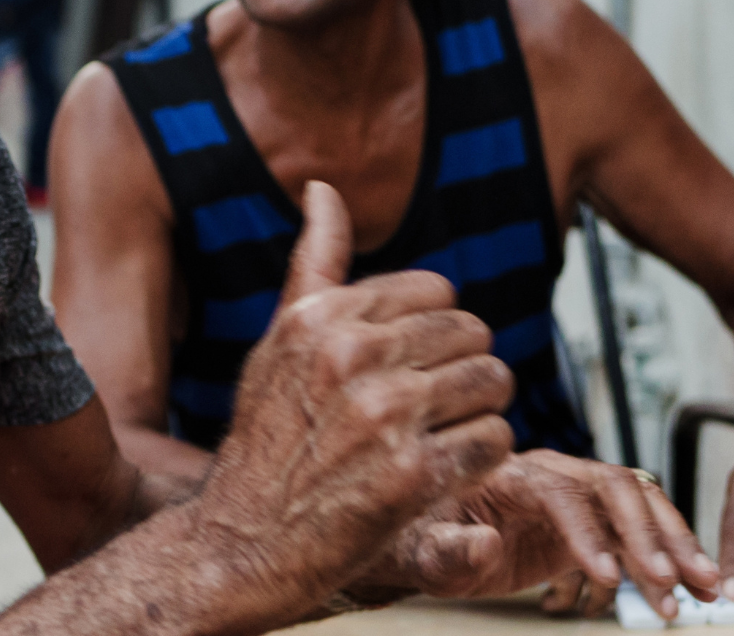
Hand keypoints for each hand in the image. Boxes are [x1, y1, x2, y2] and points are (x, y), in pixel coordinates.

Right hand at [188, 181, 517, 618]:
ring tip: (441, 437)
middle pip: (473, 334)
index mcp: (320, 318)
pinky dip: (481, 459)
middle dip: (465, 370)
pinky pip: (494, 440)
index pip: (436, 291)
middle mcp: (350, 356)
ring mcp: (382, 416)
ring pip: (492, 383)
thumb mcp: (277, 345)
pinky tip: (443, 472)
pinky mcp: (411, 476)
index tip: (412, 366)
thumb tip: (323, 189)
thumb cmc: (264, 445)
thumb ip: (314, 266)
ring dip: (479, 415)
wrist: (239, 545)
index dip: (436, 331)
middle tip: (434, 408)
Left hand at [370, 451, 717, 614]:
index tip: (608, 575)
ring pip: (639, 508)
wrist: (425, 537)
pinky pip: (638, 535)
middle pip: (616, 489)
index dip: (588, 531)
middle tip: (676, 581)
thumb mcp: (422, 553)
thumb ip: (448, 550)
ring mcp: (575, 499)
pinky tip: (686, 590)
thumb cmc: (420, 538)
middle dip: (652, 534)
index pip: (560, 492)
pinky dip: (666, 560)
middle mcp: (552, 478)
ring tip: (703, 589)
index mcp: (510, 475)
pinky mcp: (590, 524)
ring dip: (675, 546)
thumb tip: (483, 544)